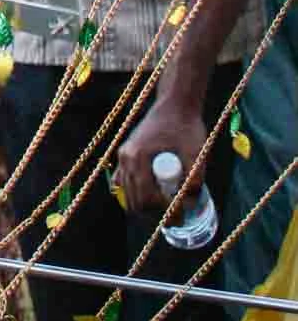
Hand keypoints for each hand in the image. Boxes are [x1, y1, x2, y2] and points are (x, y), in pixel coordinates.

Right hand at [117, 92, 208, 216]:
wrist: (175, 104)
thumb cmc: (186, 125)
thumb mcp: (196, 152)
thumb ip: (195, 178)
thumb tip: (190, 203)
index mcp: (138, 156)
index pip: (147, 197)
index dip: (165, 211)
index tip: (182, 215)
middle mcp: (125, 157)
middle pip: (135, 200)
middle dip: (156, 213)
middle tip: (177, 216)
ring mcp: (123, 156)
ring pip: (128, 194)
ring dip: (147, 206)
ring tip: (168, 207)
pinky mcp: (126, 155)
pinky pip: (125, 182)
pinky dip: (136, 194)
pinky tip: (153, 196)